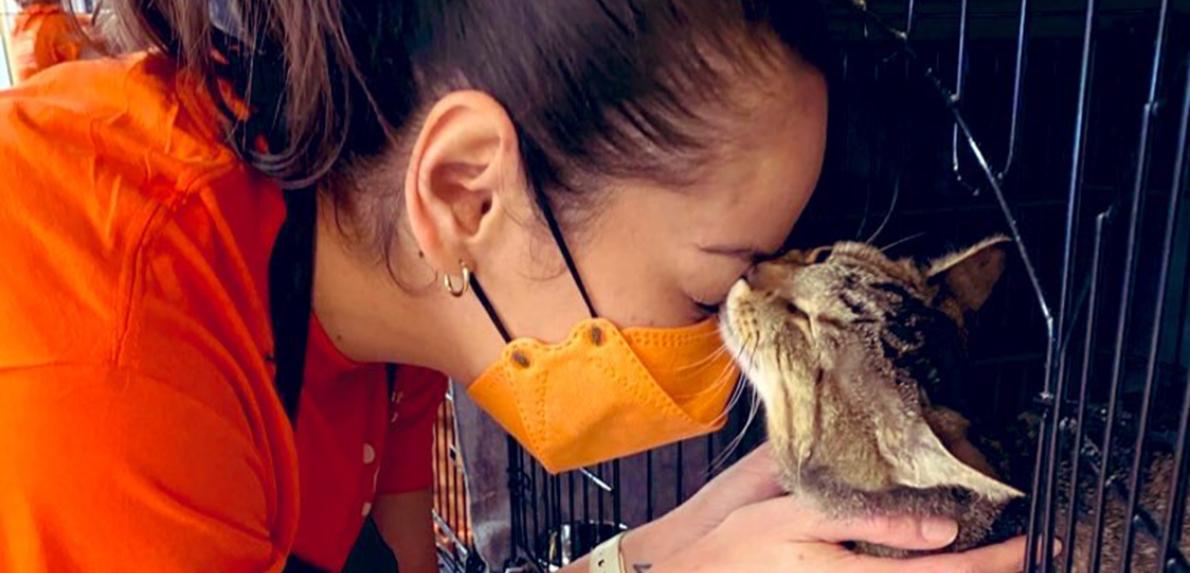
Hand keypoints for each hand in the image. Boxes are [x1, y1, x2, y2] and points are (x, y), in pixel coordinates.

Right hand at [618, 444, 1030, 572]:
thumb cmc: (732, 543)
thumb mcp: (788, 514)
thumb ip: (863, 519)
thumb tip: (936, 529)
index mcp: (851, 572)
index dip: (994, 563)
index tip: (1031, 542)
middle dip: (991, 572)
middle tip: (1032, 552)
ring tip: (996, 559)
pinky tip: (934, 562)